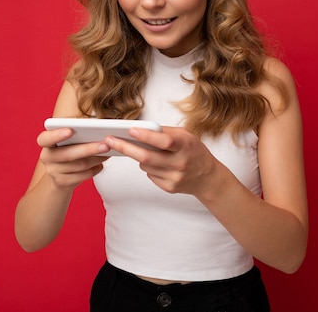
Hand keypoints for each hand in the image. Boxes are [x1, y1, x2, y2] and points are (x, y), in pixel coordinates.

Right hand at [37, 128, 109, 189]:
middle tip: (106, 145)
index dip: (56, 135)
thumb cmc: (70, 149)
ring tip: (108, 152)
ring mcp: (53, 171)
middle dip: (89, 149)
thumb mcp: (70, 139)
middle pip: (68, 154)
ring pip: (79, 165)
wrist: (61, 176)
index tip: (70, 131)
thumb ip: (79, 131)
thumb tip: (99, 127)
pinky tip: (101, 164)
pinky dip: (95, 169)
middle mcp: (46, 156)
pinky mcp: (62, 182)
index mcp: (46, 142)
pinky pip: (83, 175)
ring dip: (97, 159)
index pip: (45, 138)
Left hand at [104, 127, 221, 195]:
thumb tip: (141, 129)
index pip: (164, 141)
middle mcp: (181, 163)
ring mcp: (175, 177)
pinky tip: (157, 164)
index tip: (130, 130)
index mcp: (186, 146)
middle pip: (147, 157)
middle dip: (126, 148)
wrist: (208, 177)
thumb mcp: (186, 136)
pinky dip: (148, 167)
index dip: (146, 136)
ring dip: (139, 157)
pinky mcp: (169, 188)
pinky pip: (149, 175)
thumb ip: (166, 132)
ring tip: (142, 150)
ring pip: (145, 166)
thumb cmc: (194, 151)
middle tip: (110, 140)